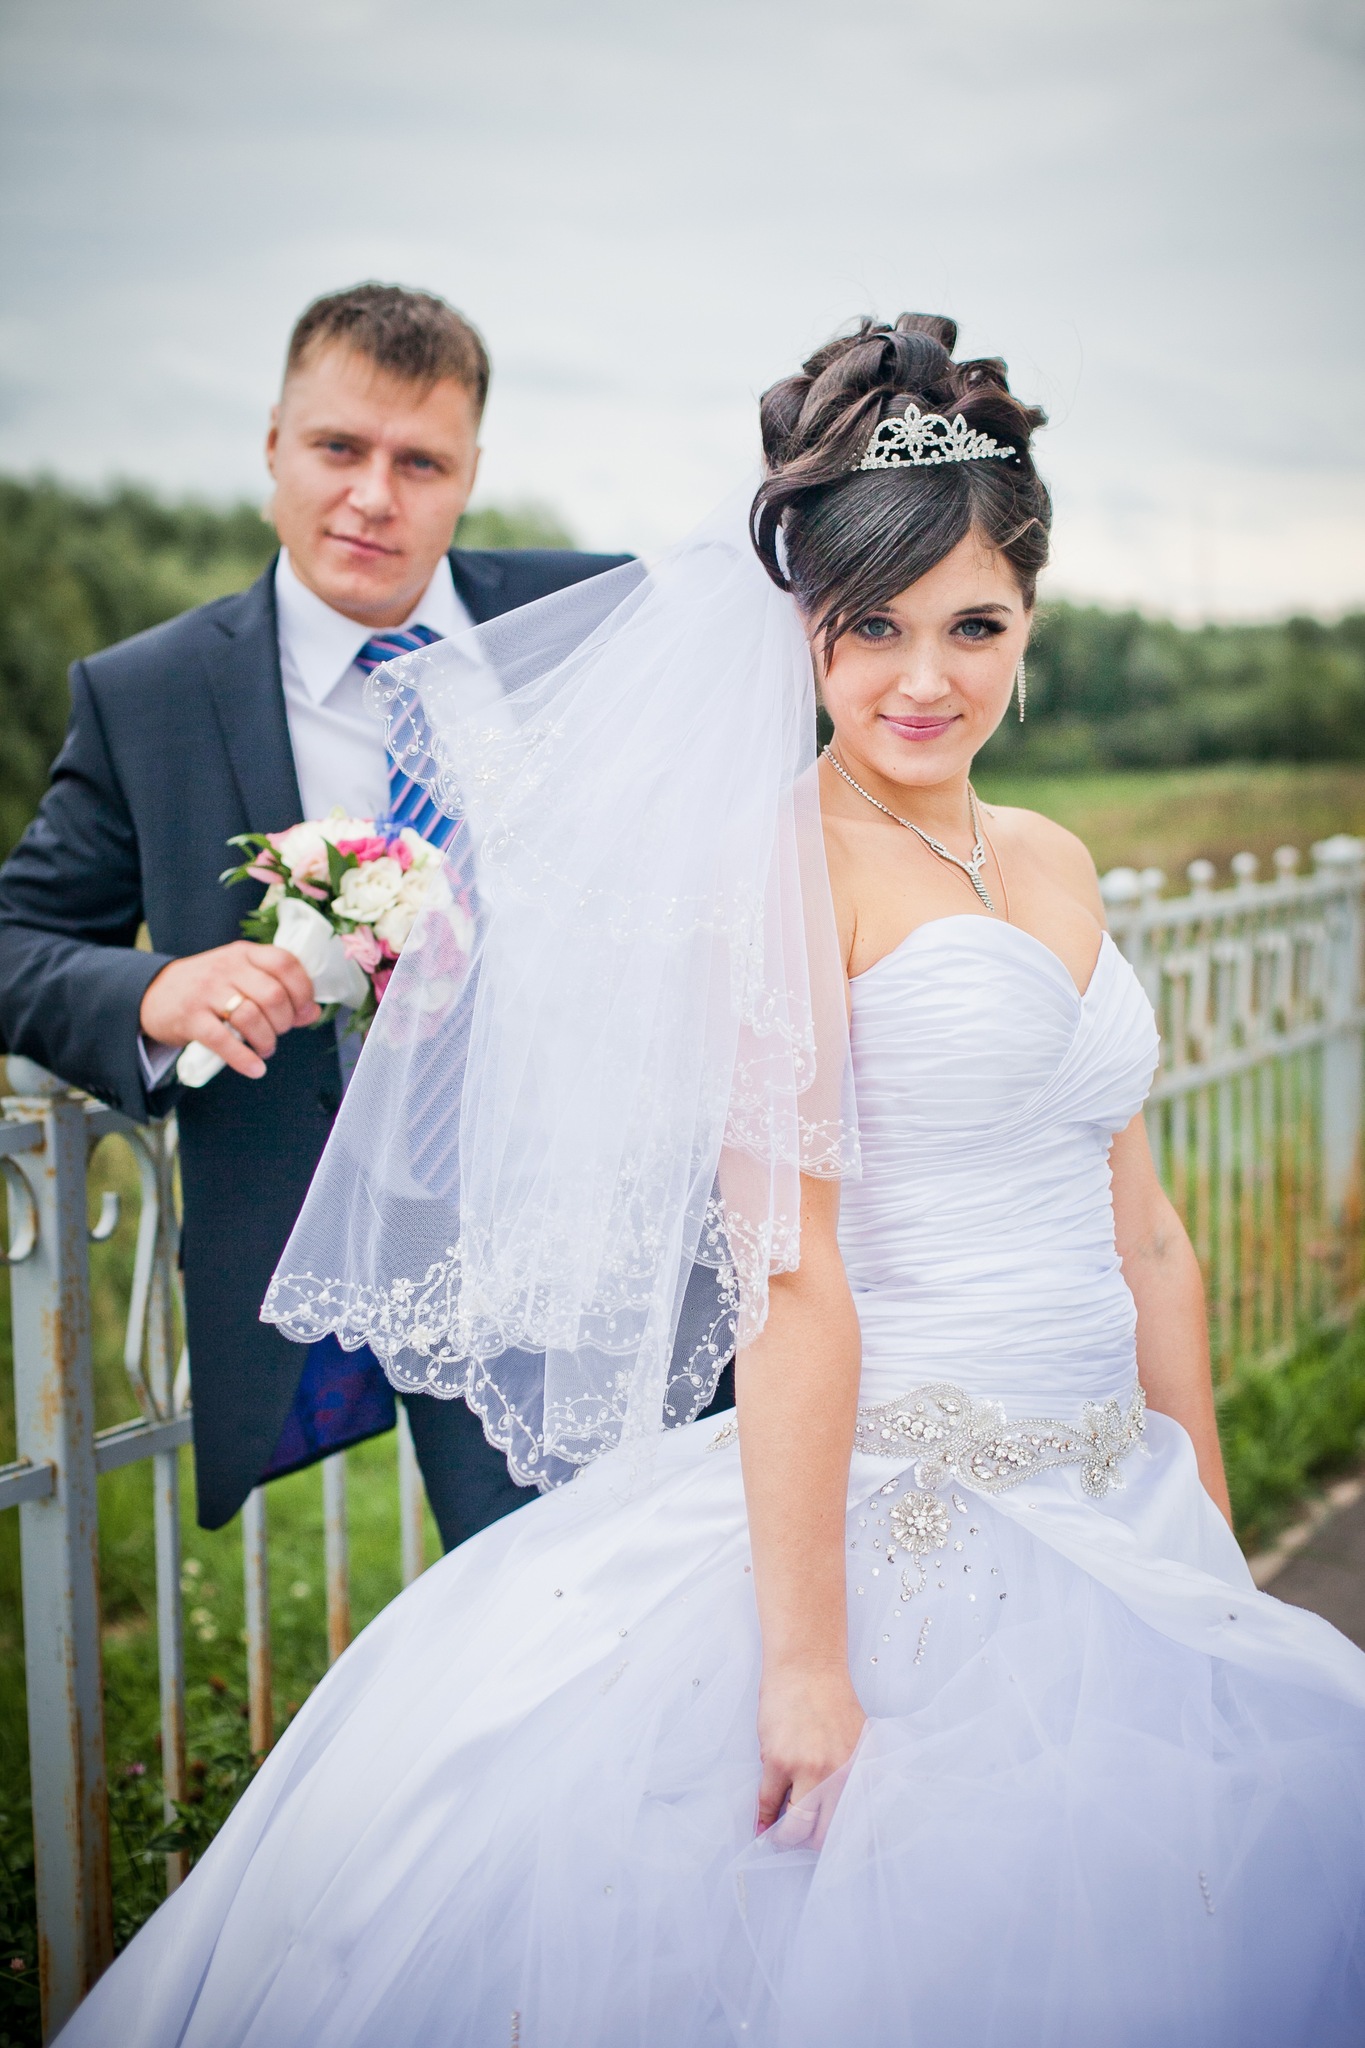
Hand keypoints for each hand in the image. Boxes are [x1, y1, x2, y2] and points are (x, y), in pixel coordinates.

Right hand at [140, 941, 320, 1080]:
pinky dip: (244, 1059)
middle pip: (273, 994)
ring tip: (265, 1048)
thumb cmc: (209, 987)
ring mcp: (206, 991)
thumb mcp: (241, 977)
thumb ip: (277, 988)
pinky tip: (255, 1068)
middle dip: (285, 1021)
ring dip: (266, 1040)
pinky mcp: (190, 1018)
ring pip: (251, 1017)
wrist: (154, 994)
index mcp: (244, 954)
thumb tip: (313, 1012)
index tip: (304, 1011)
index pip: (285, 962)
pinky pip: (223, 1040)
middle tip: (279, 1032)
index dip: (303, 990)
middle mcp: (226, 968)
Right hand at [755, 1664, 865, 1845]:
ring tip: (780, 1836)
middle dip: (810, 1843)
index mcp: (859, 1770)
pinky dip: (763, 1819)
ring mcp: (806, 1769)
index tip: (826, 1846)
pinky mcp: (777, 1761)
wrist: (806, 1666)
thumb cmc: (830, 1698)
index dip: (837, 1840)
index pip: (852, 1822)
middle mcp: (837, 1774)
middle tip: (801, 1842)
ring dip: (785, 1837)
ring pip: (794, 1826)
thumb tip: (841, 1808)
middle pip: (822, 1832)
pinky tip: (761, 1827)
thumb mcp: (856, 1738)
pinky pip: (768, 1801)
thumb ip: (852, 1772)